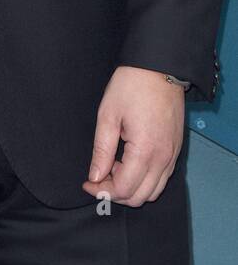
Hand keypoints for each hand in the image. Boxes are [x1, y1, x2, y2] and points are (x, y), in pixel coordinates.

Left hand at [83, 65, 184, 205]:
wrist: (159, 67)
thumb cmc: (131, 86)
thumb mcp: (108, 115)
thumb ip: (102, 150)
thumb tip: (95, 176)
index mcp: (145, 151)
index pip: (123, 189)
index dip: (102, 191)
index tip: (87, 182)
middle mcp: (164, 159)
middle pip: (140, 197)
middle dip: (115, 193)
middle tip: (98, 177)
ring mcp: (173, 155)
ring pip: (154, 191)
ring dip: (132, 188)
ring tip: (113, 168)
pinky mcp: (176, 149)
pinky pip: (162, 177)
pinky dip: (145, 179)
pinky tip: (129, 162)